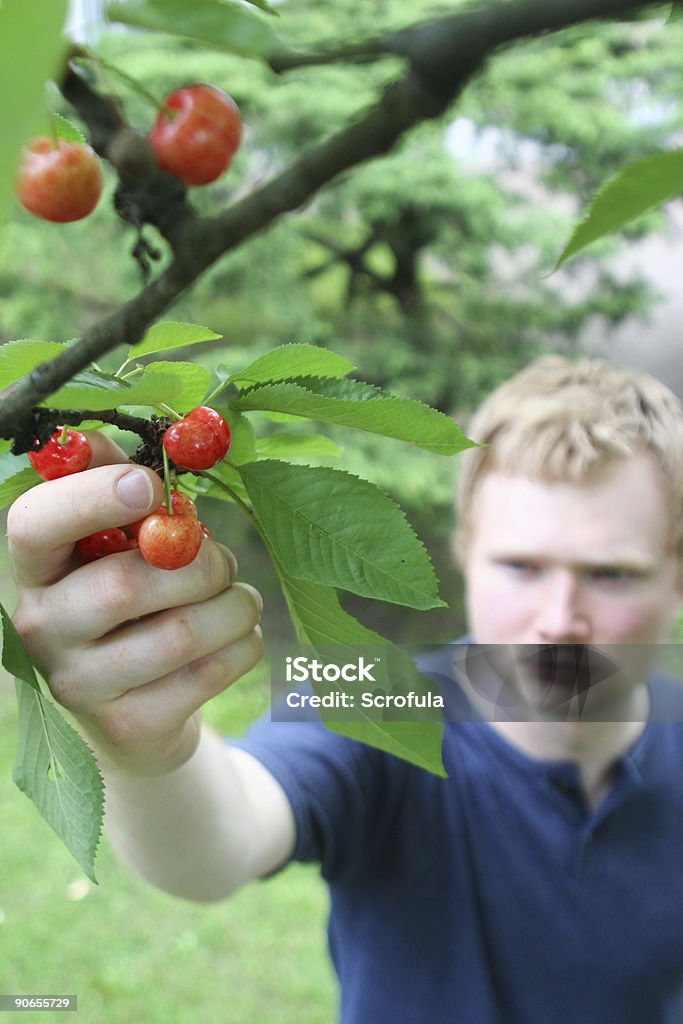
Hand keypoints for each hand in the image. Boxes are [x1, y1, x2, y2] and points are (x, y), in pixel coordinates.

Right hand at [7, 433, 263, 774]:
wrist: (138, 712)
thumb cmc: (136, 600)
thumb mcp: (121, 541)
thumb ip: (123, 484)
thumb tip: (140, 439)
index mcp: (35, 568)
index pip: (34, 524)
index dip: (94, 497)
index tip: (150, 487)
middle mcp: (41, 628)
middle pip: (125, 585)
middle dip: (197, 562)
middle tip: (218, 560)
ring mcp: (80, 685)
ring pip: (181, 632)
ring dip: (233, 603)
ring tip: (236, 598)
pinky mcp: (130, 727)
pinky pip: (212, 670)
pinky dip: (244, 641)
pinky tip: (235, 636)